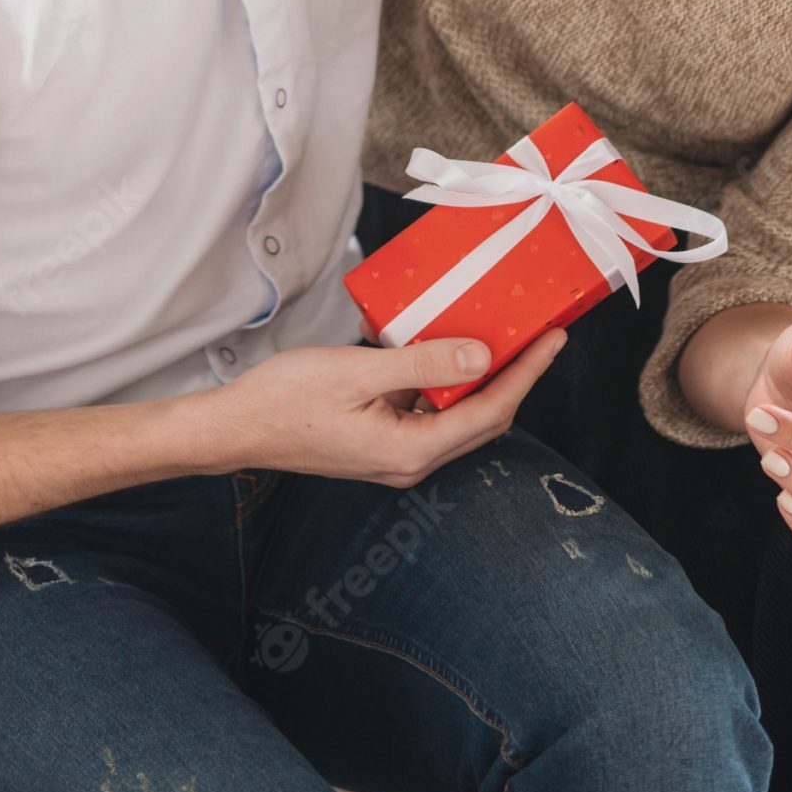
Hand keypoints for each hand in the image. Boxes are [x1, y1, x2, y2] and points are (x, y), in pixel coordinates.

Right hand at [204, 331, 568, 489]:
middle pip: (481, 418)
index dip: (526, 375)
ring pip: (455, 414)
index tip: (553, 340)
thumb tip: (482, 355)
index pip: (489, 412)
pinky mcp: (380, 439)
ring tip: (498, 332)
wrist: (237, 427)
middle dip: (515, 377)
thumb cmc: (287, 400)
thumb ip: (423, 364)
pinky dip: (441, 378)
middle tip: (540, 334)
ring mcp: (395, 452)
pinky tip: (435, 342)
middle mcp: (410, 460)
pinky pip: (426, 409)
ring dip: (479, 376)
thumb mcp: (358, 372)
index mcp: (410, 450)